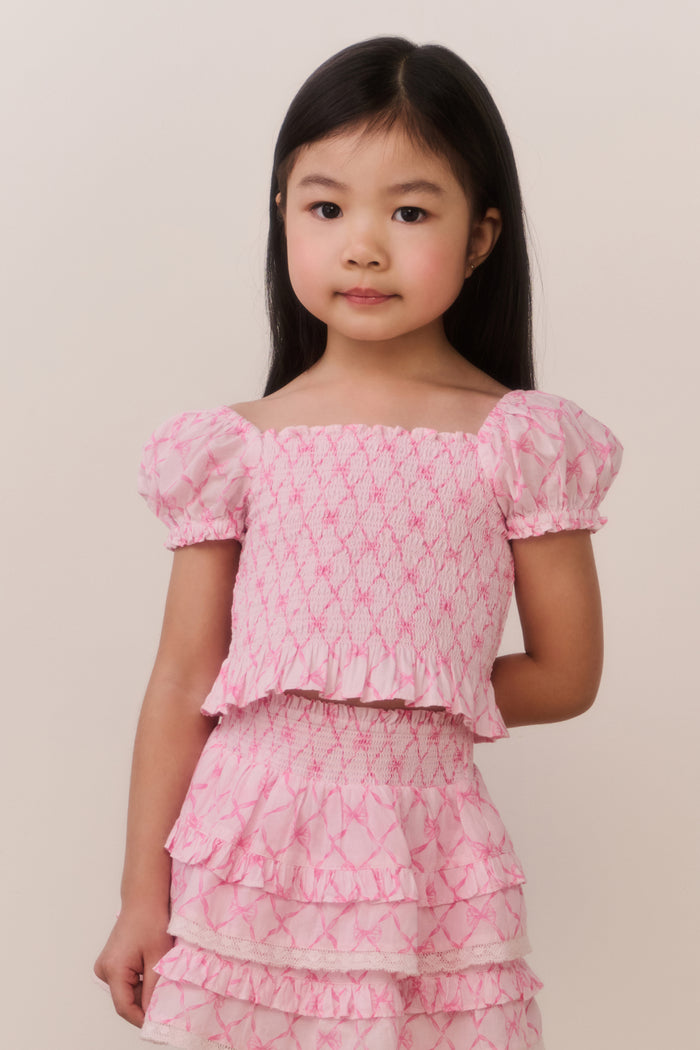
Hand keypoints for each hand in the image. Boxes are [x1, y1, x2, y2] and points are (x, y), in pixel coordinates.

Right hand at [93, 907, 173, 1026]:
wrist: (144, 898)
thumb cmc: (151, 921)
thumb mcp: (158, 958)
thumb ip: (154, 989)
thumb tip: (154, 1013)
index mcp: (113, 969)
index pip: (125, 1007)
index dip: (142, 1018)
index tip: (159, 1024)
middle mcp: (104, 970)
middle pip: (125, 999)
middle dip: (145, 1002)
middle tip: (166, 1000)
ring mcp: (106, 966)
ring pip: (127, 991)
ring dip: (144, 990)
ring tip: (161, 979)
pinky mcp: (112, 962)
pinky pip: (126, 981)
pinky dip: (140, 981)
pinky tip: (153, 970)